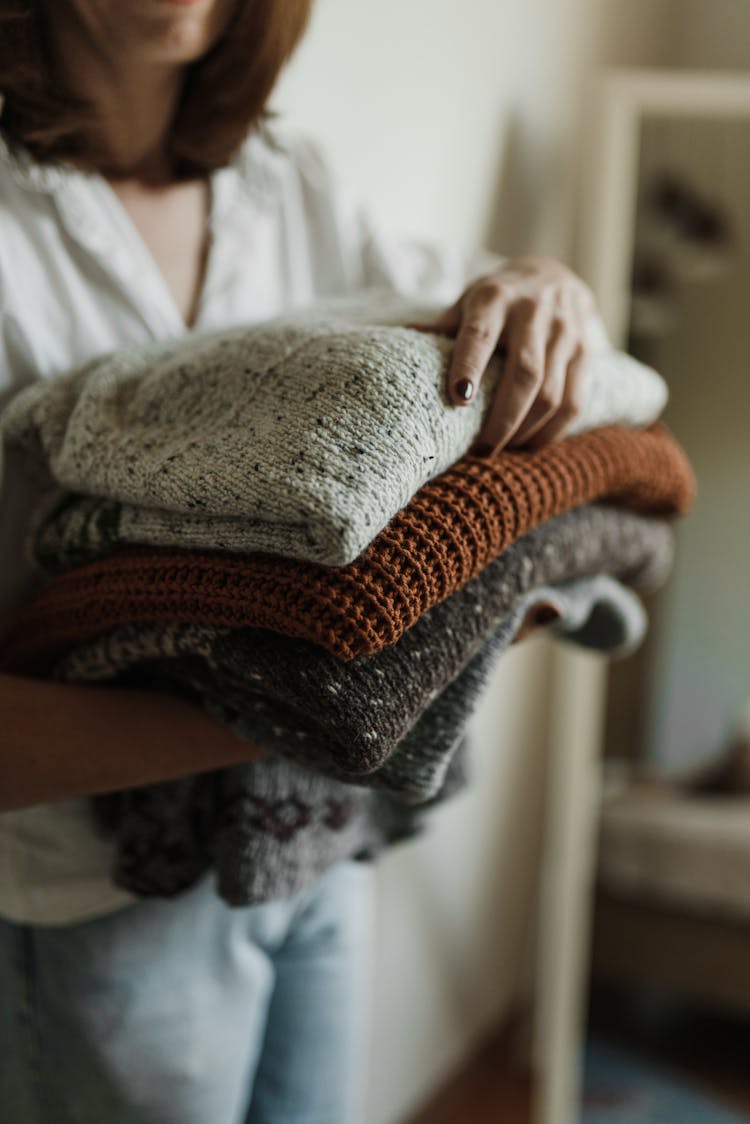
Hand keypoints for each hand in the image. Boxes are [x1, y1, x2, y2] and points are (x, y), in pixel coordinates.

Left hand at [413, 256, 594, 453]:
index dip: (470, 366)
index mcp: (494, 298)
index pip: (480, 334)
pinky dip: (551, 432)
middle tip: (480, 451)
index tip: (458, 399)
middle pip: (525, 375)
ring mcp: (565, 332)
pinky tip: (529, 444)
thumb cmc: (497, 298)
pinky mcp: (586, 352)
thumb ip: (440, 328)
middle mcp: (533, 312)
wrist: (555, 274)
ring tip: (501, 451)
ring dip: (525, 431)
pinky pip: (574, 403)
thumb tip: (393, 345)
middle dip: (502, 420)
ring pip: (552, 394)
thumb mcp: (466, 302)